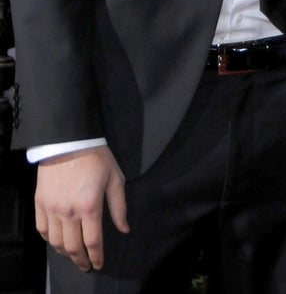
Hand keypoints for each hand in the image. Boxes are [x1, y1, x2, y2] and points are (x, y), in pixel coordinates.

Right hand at [35, 146, 128, 271]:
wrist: (70, 140)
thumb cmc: (96, 157)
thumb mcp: (115, 179)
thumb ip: (119, 207)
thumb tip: (124, 229)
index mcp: (90, 206)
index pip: (93, 242)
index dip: (97, 257)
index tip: (99, 264)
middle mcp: (69, 212)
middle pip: (73, 247)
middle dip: (81, 260)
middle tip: (86, 265)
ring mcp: (52, 208)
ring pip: (56, 242)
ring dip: (65, 253)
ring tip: (73, 255)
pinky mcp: (40, 203)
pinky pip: (42, 230)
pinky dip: (49, 240)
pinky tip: (56, 240)